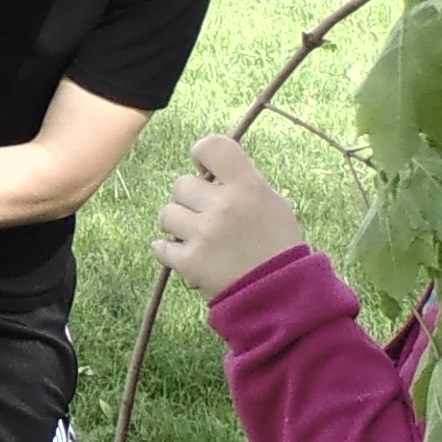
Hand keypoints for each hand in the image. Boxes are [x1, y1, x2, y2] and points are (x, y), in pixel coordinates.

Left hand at [151, 133, 306, 300]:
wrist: (280, 294)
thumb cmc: (277, 245)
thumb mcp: (272, 203)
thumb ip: (242, 181)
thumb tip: (210, 164)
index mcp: (248, 187)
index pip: (213, 146)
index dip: (202, 152)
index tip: (204, 168)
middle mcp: (224, 206)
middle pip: (181, 184)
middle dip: (190, 198)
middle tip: (205, 214)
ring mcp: (204, 235)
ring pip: (166, 213)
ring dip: (176, 223)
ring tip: (194, 235)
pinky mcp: (189, 263)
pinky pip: (160, 246)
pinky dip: (167, 250)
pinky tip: (180, 252)